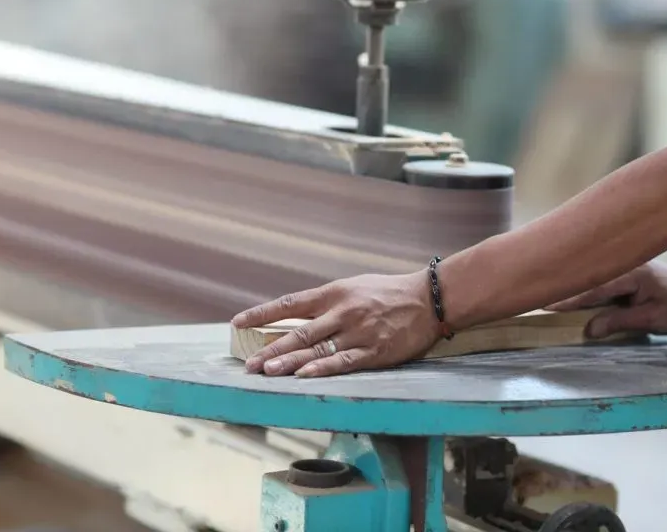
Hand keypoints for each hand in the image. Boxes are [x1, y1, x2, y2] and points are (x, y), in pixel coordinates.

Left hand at [230, 271, 439, 377]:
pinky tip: (303, 377)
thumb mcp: (352, 288)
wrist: (428, 299)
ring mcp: (357, 332)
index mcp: (333, 293)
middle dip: (271, 349)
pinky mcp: (374, 351)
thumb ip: (325, 303)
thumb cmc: (387, 293)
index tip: (238, 322)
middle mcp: (342, 312)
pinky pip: (343, 362)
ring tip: (267, 372)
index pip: (290, 304)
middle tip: (249, 363)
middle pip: (299, 333)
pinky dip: (321, 370)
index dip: (262, 313)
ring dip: (290, 363)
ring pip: (317, 350)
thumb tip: (294, 320)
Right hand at [545, 259, 666, 338]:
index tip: (546, 304)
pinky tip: (562, 292)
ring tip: (540, 293)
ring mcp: (618, 265)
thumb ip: (620, 322)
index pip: (594, 288)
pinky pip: (593, 279)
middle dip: (559, 286)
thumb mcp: (653, 318)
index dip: (569, 298)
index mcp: (630, 274)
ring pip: (587, 277)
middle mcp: (621, 264)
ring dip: (567, 285)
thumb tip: (589, 330)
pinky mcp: (616, 270)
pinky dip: (578, 286)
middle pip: (584, 278)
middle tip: (531, 295)